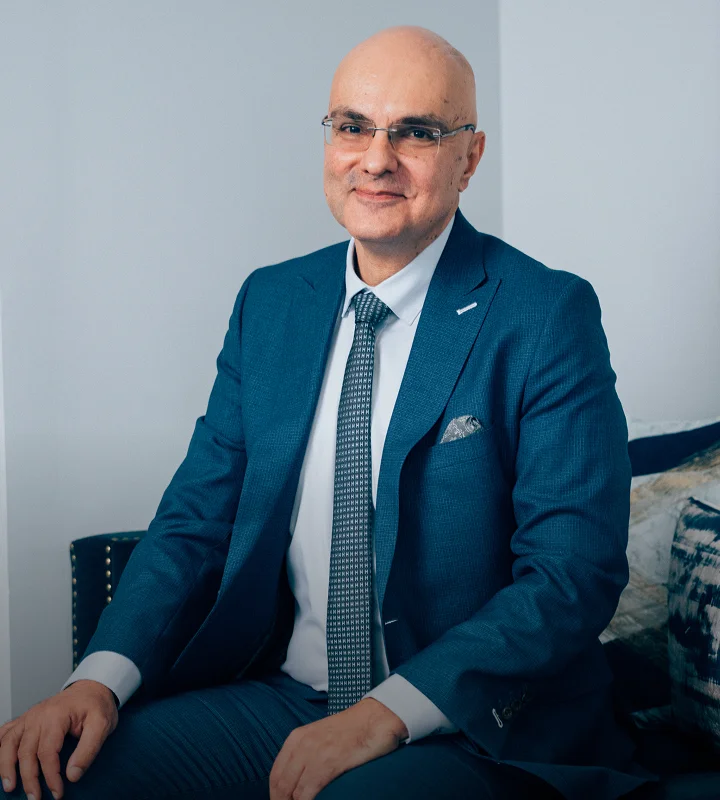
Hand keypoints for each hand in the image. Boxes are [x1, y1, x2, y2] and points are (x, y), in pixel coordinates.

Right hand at [0, 679, 117, 799]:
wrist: (91, 689)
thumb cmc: (96, 706)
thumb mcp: (103, 725)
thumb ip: (89, 750)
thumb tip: (72, 775)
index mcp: (57, 715)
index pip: (48, 752)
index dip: (50, 776)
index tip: (57, 792)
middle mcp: (38, 715)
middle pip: (26, 751)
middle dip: (29, 778)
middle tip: (35, 798)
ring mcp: (30, 716)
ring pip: (9, 743)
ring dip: (6, 766)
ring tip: (10, 787)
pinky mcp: (26, 719)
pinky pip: (6, 732)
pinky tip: (0, 761)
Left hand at [268, 697, 408, 799]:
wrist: (376, 717)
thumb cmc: (352, 729)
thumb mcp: (320, 736)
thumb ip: (305, 753)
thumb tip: (295, 780)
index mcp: (296, 738)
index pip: (275, 775)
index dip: (276, 796)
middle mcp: (301, 745)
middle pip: (280, 786)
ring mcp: (314, 754)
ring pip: (292, 793)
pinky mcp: (328, 763)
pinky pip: (307, 794)